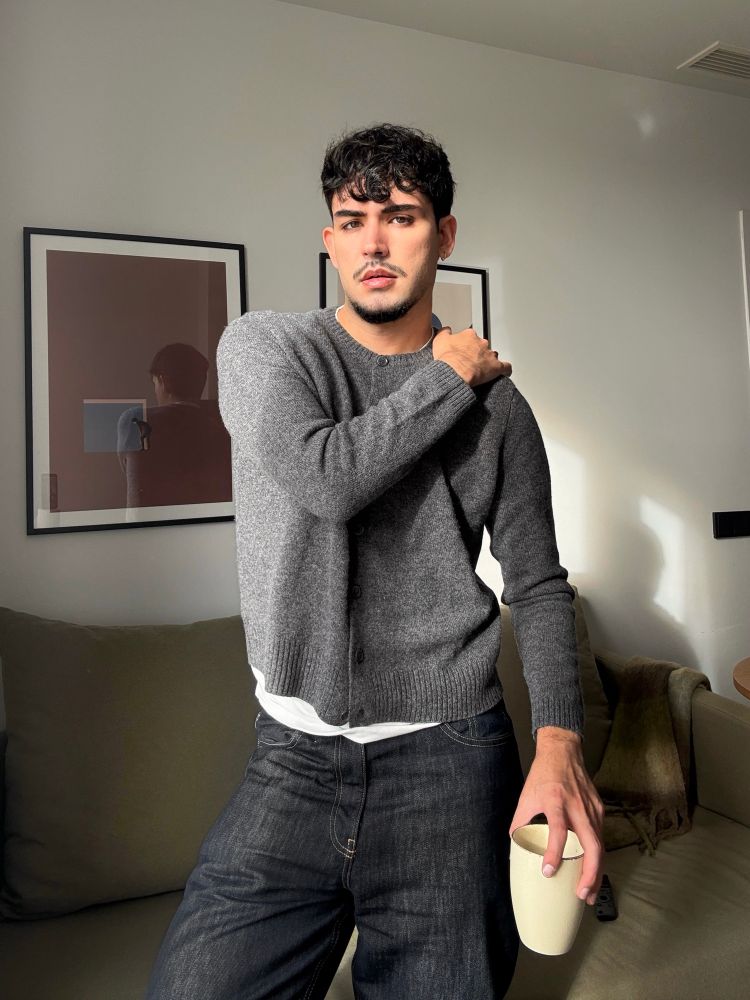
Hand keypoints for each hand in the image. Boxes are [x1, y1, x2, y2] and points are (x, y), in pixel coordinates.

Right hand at [432, 326, 511, 385]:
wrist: (455, 372)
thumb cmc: (448, 359)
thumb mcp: (439, 341)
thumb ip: (444, 333)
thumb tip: (446, 330)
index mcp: (469, 335)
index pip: (470, 337)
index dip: (466, 345)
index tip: (462, 351)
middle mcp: (481, 343)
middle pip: (482, 346)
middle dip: (477, 353)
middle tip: (470, 362)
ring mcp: (489, 355)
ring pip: (492, 356)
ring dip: (489, 361)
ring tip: (482, 369)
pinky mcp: (496, 367)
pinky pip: (506, 367)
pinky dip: (505, 370)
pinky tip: (503, 372)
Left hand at [509, 726, 604, 905]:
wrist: (563, 751)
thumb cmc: (543, 774)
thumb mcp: (526, 797)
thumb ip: (520, 822)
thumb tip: (515, 846)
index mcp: (555, 801)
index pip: (559, 830)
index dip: (554, 852)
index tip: (548, 871)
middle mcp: (578, 806)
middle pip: (592, 845)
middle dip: (589, 874)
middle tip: (582, 896)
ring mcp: (592, 809)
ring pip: (600, 845)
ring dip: (596, 871)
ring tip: (588, 893)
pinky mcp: (599, 810)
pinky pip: (601, 837)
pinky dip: (597, 857)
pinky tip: (592, 871)